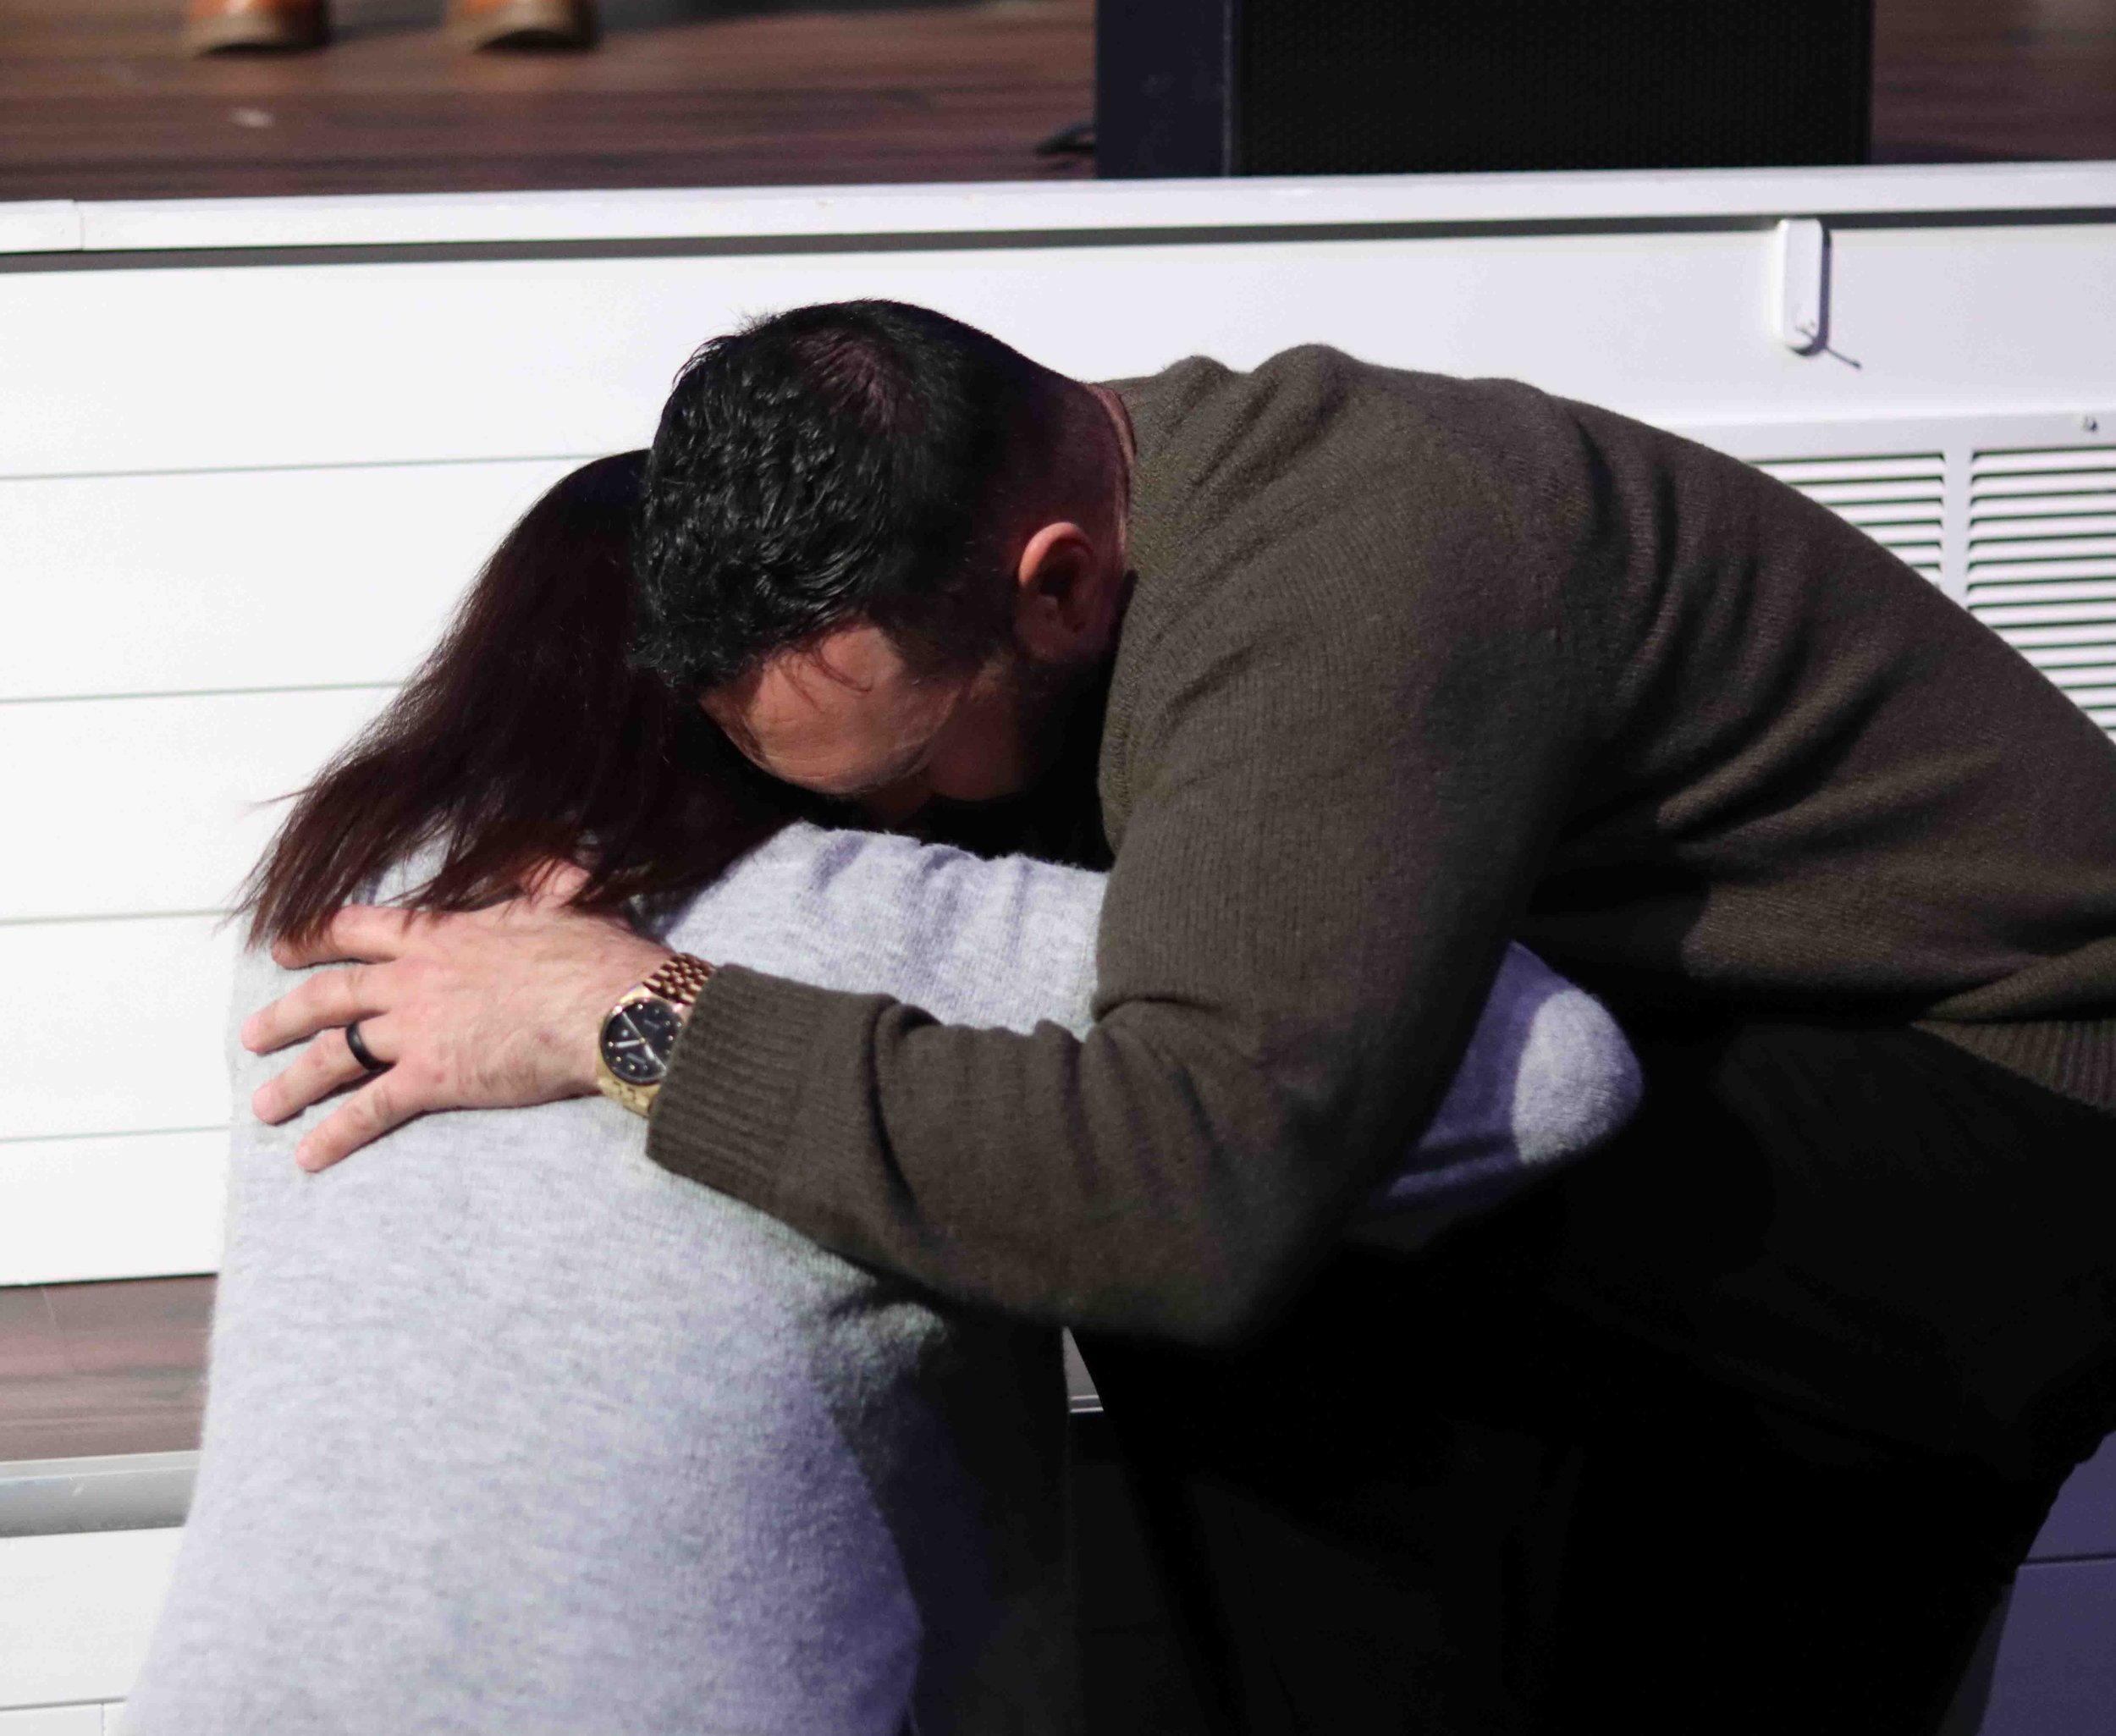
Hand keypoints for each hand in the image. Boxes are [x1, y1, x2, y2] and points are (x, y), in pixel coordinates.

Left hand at [240, 861, 677, 1172]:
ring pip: (334, 1056)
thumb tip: (537, 854)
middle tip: (253, 1035)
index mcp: (439, 934)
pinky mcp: (433, 1077)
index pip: (357, 929)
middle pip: (329, 996)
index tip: (283, 946)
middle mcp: (413, 980)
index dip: (314, 937)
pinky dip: (337, 1134)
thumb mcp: (563, 889)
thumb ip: (537, 870)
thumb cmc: (590, 950)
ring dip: (295, 1082)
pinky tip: (309, 1157)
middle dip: (284, 1016)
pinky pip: (371, 1108)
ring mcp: (416, 1030)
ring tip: (265, 1107)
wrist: (605, 1005)